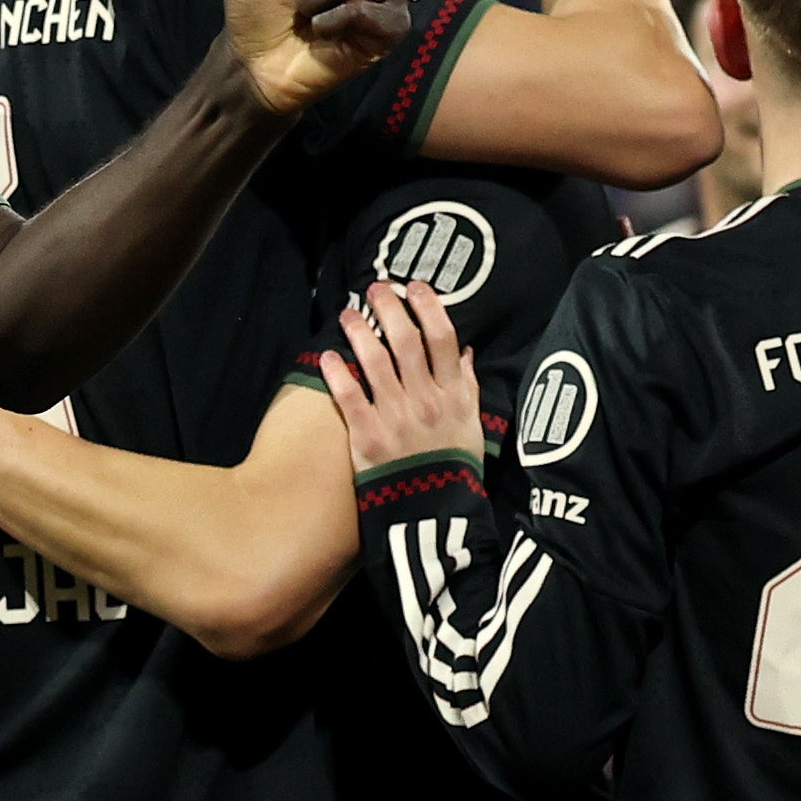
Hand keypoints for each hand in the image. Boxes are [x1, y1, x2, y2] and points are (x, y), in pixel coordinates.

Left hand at [319, 280, 483, 473]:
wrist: (434, 513)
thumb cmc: (454, 468)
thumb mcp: (473, 426)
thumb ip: (468, 387)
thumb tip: (464, 352)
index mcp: (453, 395)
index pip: (442, 338)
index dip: (428, 306)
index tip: (415, 287)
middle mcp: (425, 400)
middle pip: (406, 342)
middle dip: (389, 309)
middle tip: (375, 289)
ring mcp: (396, 418)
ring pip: (376, 363)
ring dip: (360, 332)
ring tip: (348, 314)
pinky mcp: (368, 438)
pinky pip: (350, 398)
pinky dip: (338, 374)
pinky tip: (328, 355)